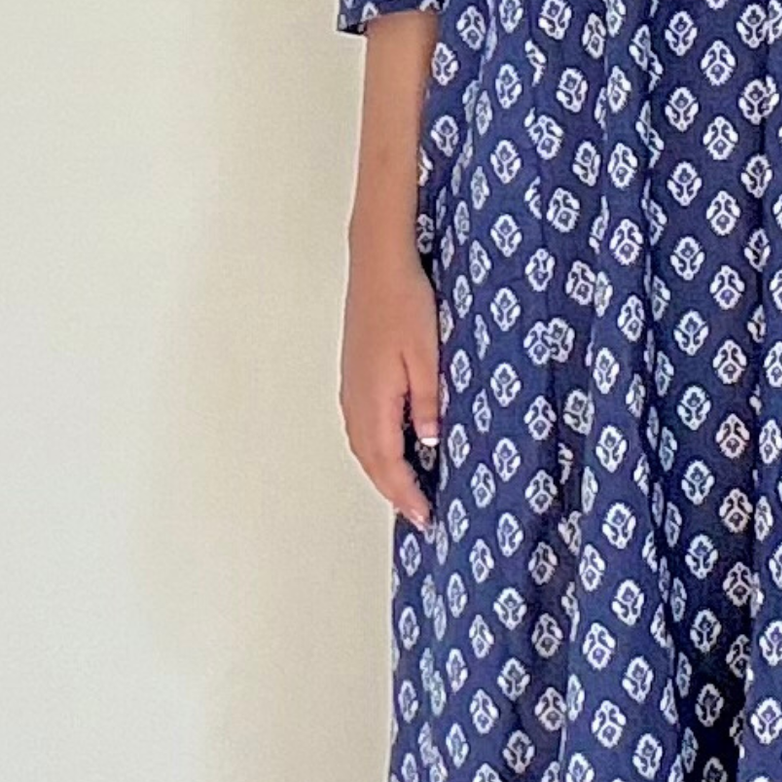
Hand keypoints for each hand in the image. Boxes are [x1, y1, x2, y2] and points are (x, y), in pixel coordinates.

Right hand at [340, 238, 441, 531]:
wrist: (379, 265)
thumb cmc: (405, 302)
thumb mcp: (428, 355)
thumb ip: (428, 402)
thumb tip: (430, 442)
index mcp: (374, 399)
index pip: (389, 462)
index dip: (406, 494)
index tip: (425, 517)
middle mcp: (356, 399)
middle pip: (371, 461)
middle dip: (394, 491)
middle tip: (419, 515)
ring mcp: (352, 387)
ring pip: (363, 445)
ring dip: (383, 473)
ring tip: (407, 491)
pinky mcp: (355, 375)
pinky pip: (361, 427)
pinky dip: (376, 449)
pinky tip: (393, 449)